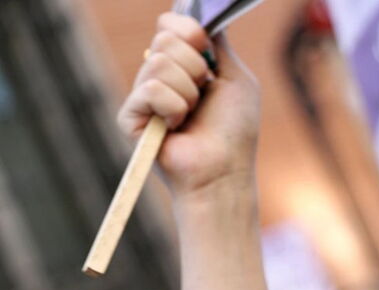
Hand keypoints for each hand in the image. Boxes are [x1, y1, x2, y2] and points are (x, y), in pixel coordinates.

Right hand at [117, 13, 260, 198]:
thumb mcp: (236, 78)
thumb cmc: (235, 131)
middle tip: (203, 95)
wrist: (224, 171)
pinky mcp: (130, 116)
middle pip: (164, 38)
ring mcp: (143, 96)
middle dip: (195, 66)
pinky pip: (150, 89)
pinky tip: (176, 127)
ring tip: (192, 116)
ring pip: (158, 62)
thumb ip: (220, 45)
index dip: (190, 32)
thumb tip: (206, 17)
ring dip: (188, 92)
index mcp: (182, 65)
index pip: (169, 24)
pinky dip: (173, 107)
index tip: (207, 54)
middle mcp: (159, 76)